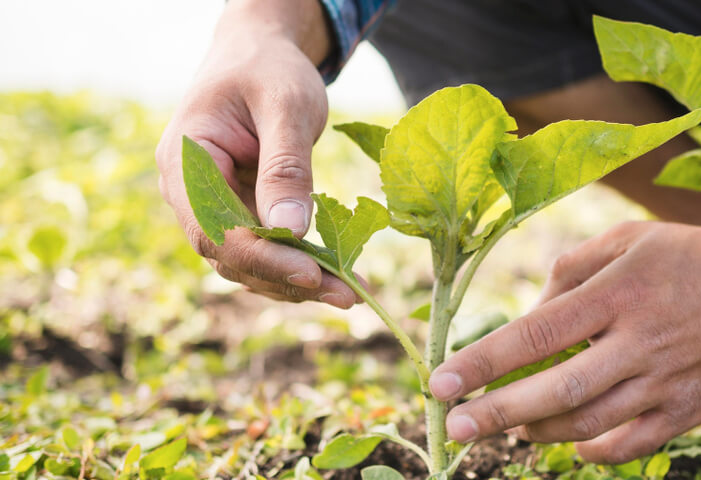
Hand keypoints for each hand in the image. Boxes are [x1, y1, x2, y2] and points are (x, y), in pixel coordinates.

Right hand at [155, 0, 356, 306]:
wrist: (259, 53)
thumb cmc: (269, 69)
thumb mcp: (286, 106)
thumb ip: (286, 167)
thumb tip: (292, 231)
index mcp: (185, 162)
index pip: (214, 230)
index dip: (262, 259)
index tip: (313, 274)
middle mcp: (189, 193)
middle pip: (232, 255)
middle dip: (288, 279)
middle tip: (348, 295)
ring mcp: (212, 205)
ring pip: (249, 261)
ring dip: (297, 282)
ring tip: (350, 292)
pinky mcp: (238, 211)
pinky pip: (265, 248)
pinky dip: (300, 264)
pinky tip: (339, 275)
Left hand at [428, 222, 700, 463]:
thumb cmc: (698, 258)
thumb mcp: (633, 239)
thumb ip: (573, 269)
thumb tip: (530, 313)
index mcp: (618, 293)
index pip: (534, 335)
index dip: (481, 363)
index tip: (440, 383)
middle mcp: (639, 342)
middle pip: (554, 391)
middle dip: (495, 413)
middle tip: (454, 427)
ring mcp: (666, 383)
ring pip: (587, 424)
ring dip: (538, 431)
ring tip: (509, 427)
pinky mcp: (689, 412)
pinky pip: (630, 446)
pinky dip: (591, 451)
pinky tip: (569, 444)